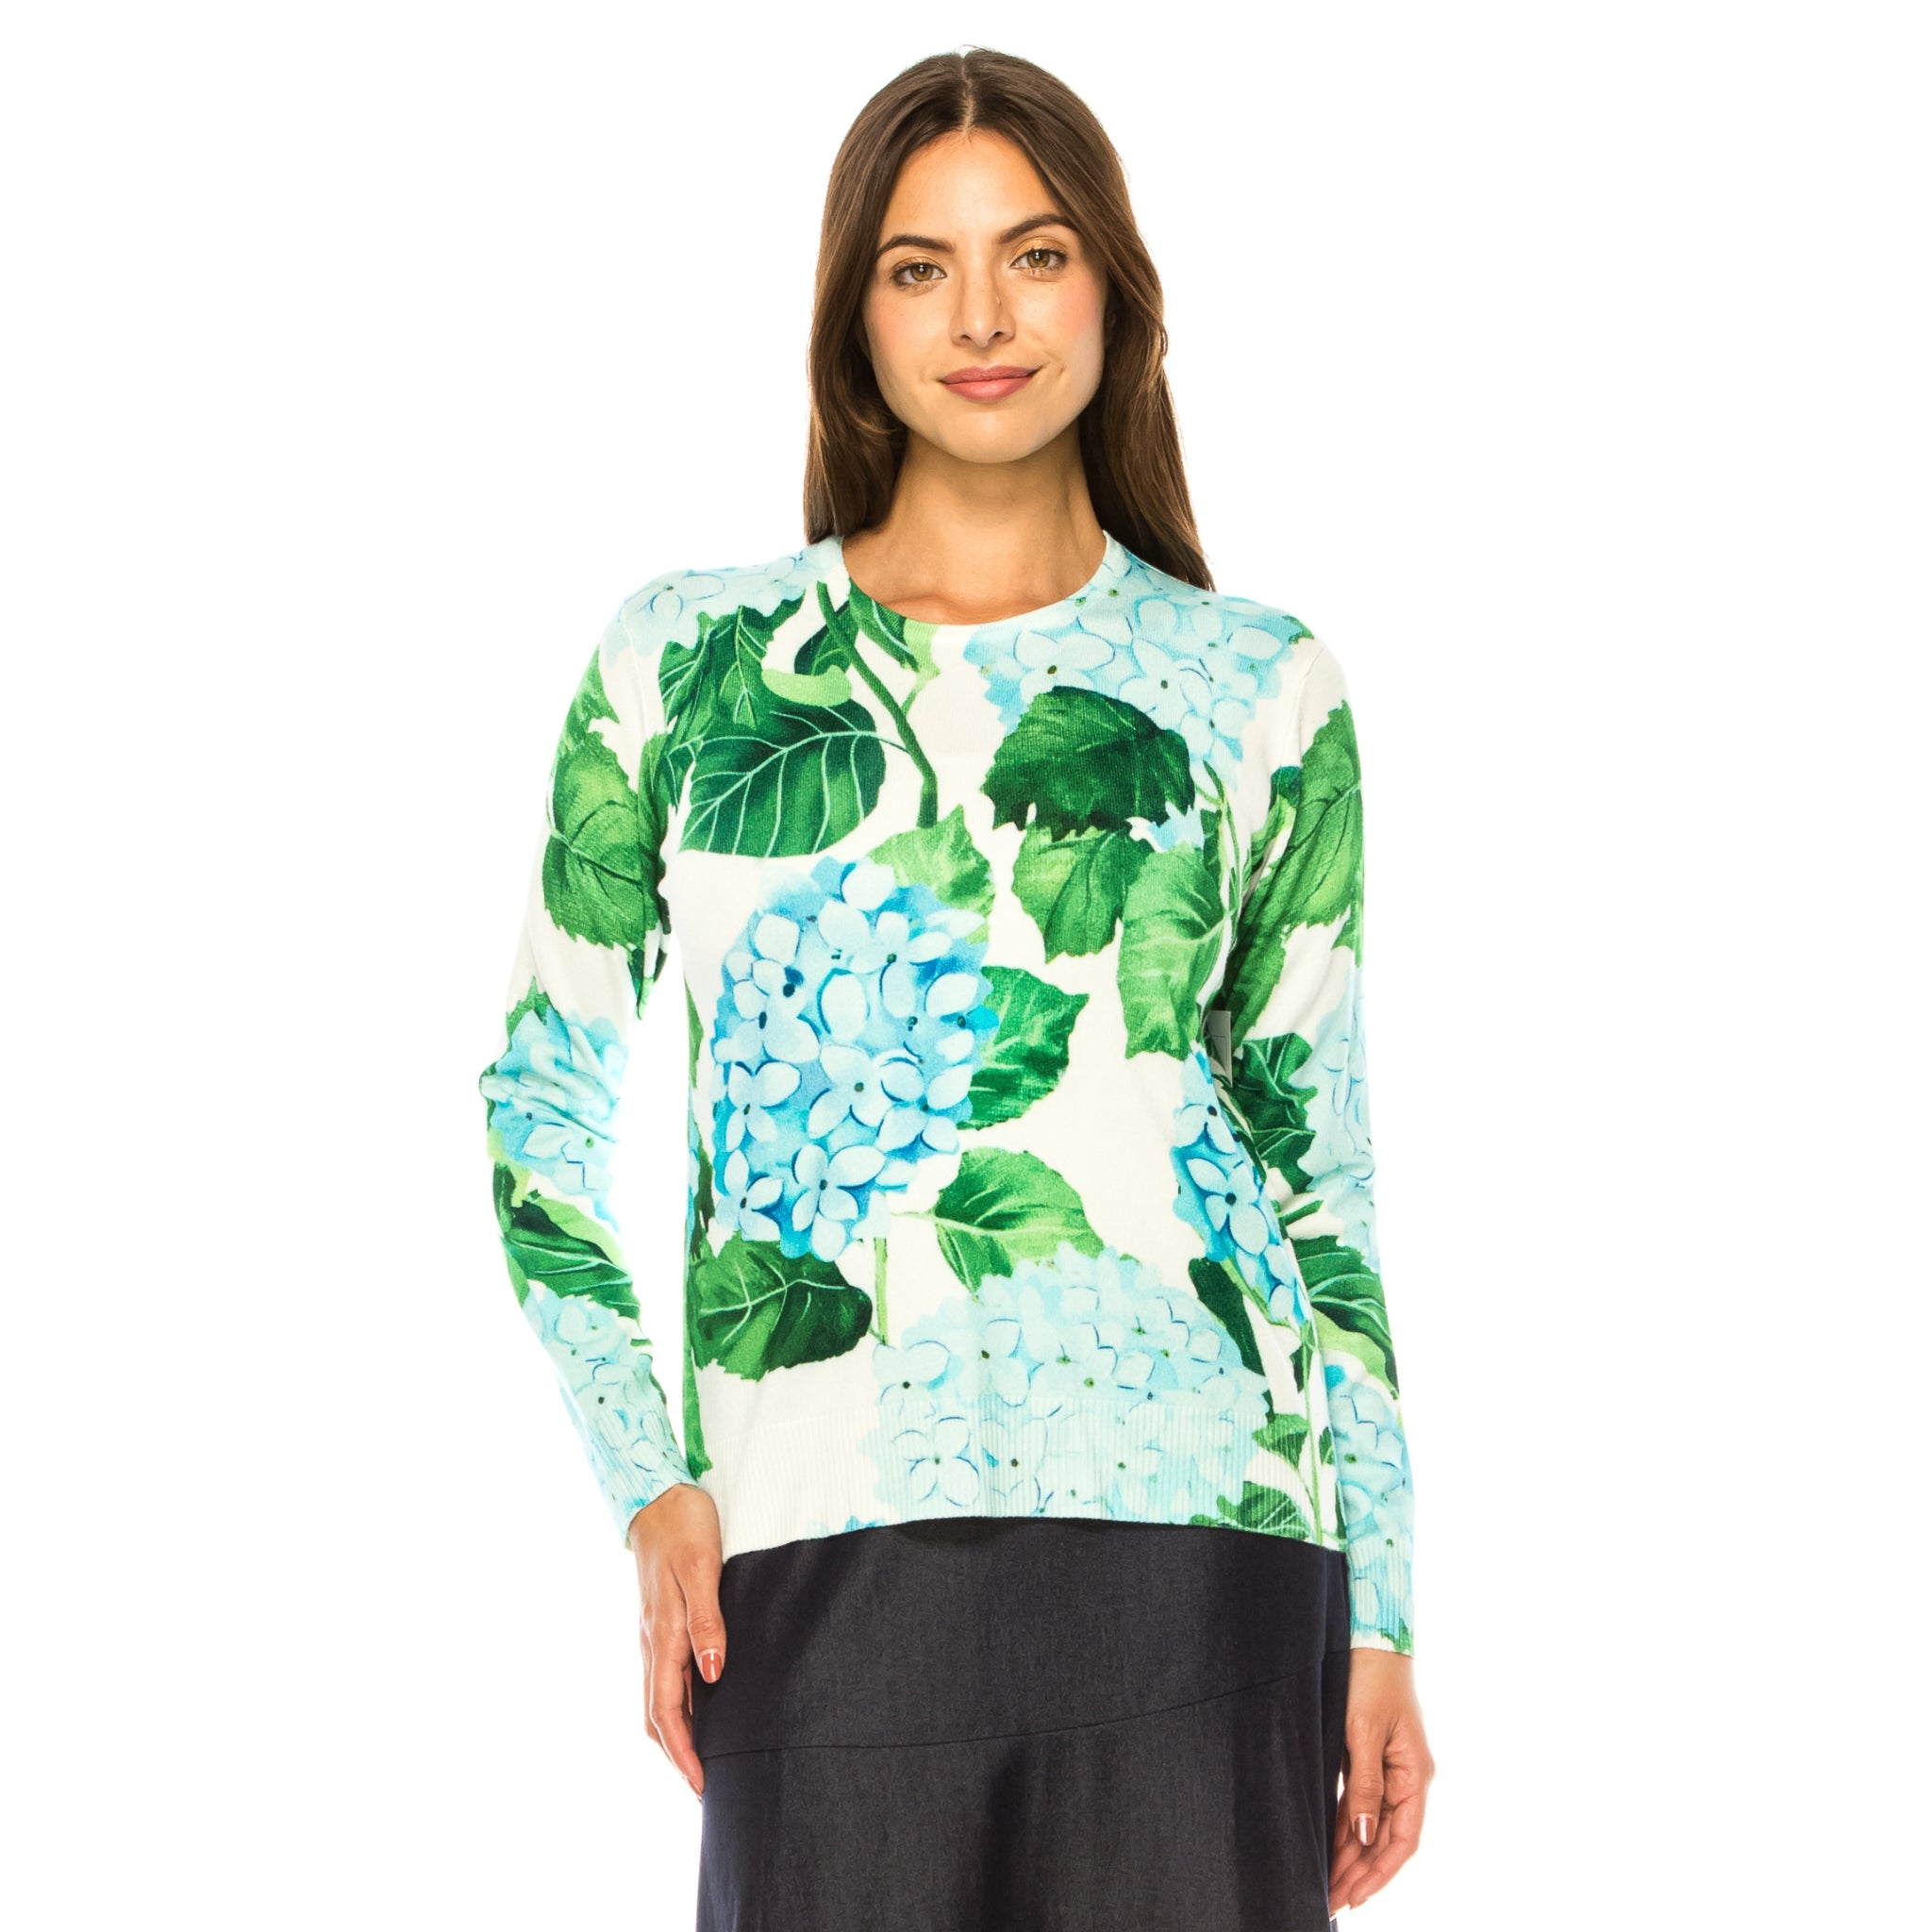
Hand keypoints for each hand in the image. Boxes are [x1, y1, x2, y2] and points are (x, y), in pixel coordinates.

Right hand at [628, 1482, 726, 1800]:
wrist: (657, 1495)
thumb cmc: (684, 1527)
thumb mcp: (702, 1568)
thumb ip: (707, 1621)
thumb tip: (714, 1674)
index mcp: (662, 1634)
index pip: (667, 1710)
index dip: (682, 1752)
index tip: (700, 1786)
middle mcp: (652, 1640)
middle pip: (657, 1714)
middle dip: (677, 1755)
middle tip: (705, 1788)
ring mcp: (652, 1632)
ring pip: (658, 1697)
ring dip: (677, 1733)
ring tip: (704, 1759)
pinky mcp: (659, 1622)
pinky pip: (664, 1675)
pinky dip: (677, 1704)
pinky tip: (700, 1707)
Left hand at [1328, 1648, 1433, 1912]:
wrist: (1368, 1639)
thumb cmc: (1370, 1680)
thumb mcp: (1363, 1733)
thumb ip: (1365, 1786)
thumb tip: (1365, 1837)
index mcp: (1415, 1775)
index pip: (1403, 1840)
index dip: (1380, 1872)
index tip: (1355, 1897)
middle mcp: (1407, 1779)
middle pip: (1386, 1839)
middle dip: (1361, 1873)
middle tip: (1331, 1900)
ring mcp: (1390, 1770)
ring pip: (1372, 1826)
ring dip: (1352, 1855)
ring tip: (1327, 1884)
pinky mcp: (1371, 1758)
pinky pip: (1361, 1804)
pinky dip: (1346, 1827)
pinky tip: (1330, 1847)